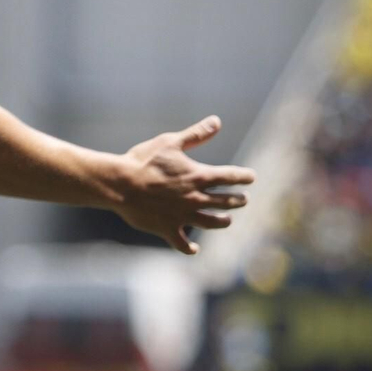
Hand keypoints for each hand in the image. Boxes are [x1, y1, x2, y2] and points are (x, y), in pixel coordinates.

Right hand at [113, 116, 253, 253]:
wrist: (120, 184)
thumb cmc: (143, 160)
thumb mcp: (170, 142)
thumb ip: (196, 134)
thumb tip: (217, 121)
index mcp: (198, 176)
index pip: (229, 177)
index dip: (243, 177)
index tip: (251, 177)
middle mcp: (196, 199)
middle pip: (225, 201)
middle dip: (237, 200)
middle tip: (243, 199)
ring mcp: (183, 216)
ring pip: (211, 222)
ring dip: (223, 221)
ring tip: (227, 220)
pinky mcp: (168, 229)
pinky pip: (183, 243)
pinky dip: (190, 247)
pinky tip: (195, 249)